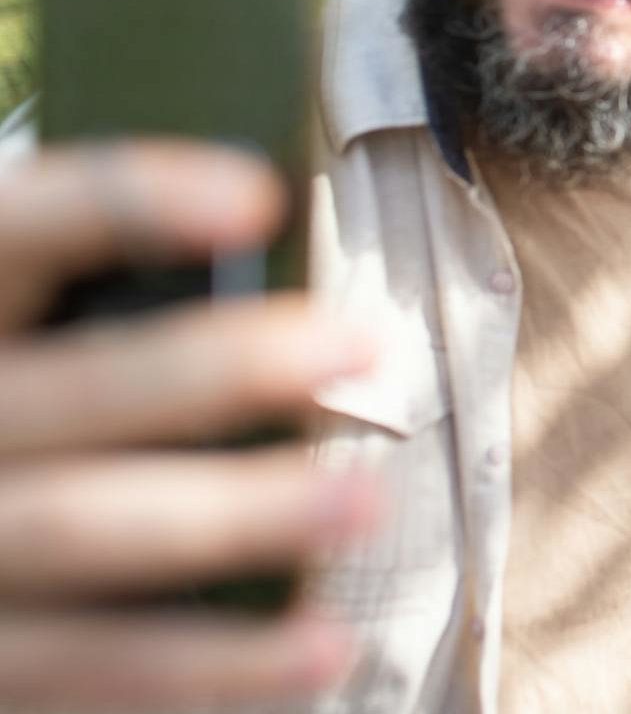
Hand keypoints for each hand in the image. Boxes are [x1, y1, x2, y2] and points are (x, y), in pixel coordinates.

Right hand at [0, 141, 376, 709]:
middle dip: (223, 367)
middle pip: (77, 394)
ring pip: (88, 535)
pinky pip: (90, 673)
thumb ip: (95, 303)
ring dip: (241, 519)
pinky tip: (322, 650)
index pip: (19, 232)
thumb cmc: (15, 404)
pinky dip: (215, 668)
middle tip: (366, 341)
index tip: (258, 193)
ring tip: (367, 501)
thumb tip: (283, 270)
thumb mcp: (21, 336)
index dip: (127, 202)